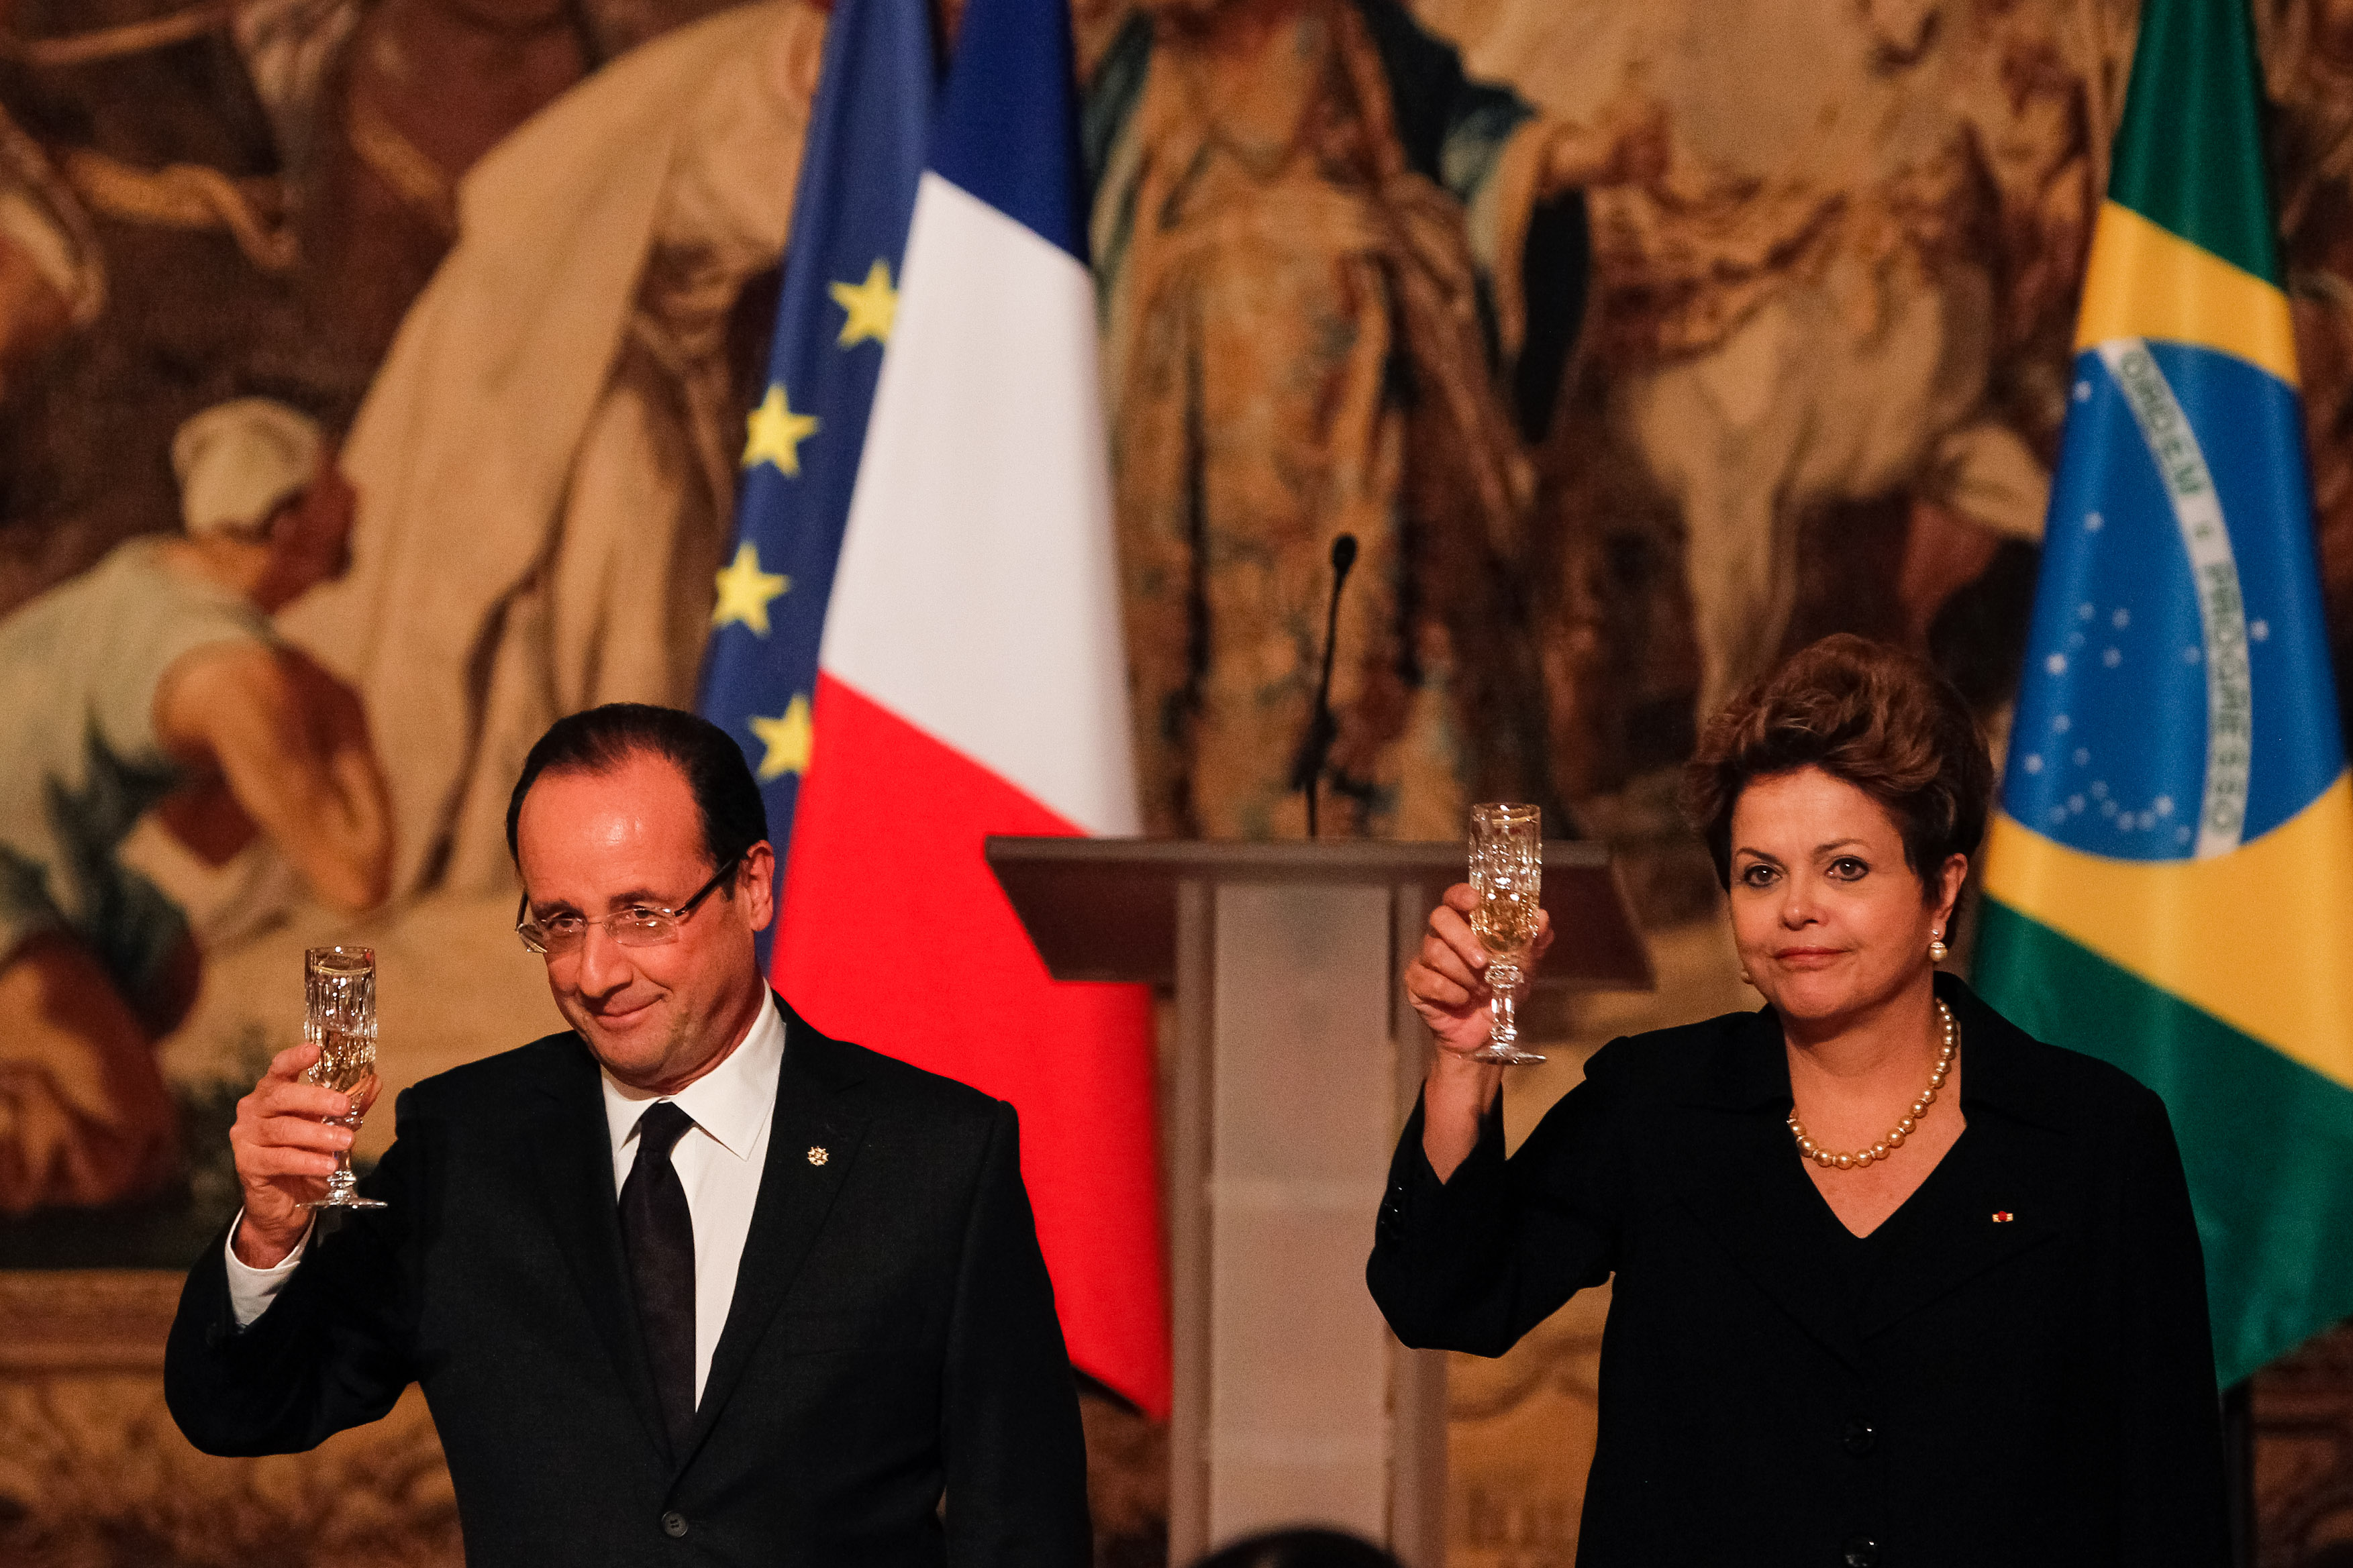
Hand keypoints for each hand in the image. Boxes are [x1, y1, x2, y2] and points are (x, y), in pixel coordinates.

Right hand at [227, 1042, 377, 1266]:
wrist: (285, 1202)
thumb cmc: (306, 1155)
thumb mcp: (330, 1127)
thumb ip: (349, 1105)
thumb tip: (373, 1082)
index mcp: (273, 1093)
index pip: (279, 1069)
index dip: (295, 1058)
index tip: (315, 1051)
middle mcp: (254, 1109)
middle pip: (281, 1097)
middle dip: (315, 1099)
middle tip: (343, 1106)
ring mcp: (246, 1136)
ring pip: (283, 1130)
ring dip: (317, 1135)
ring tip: (346, 1142)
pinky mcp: (248, 1163)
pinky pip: (279, 1159)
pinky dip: (306, 1162)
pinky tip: (328, 1166)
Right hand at [1404, 883, 1554, 1059]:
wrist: (1485, 1033)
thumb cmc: (1501, 992)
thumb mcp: (1524, 967)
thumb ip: (1534, 942)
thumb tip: (1542, 917)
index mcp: (1465, 924)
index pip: (1455, 897)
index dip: (1462, 895)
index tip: (1475, 902)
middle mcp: (1441, 936)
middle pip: (1440, 918)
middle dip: (1463, 939)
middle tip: (1483, 962)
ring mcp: (1425, 958)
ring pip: (1435, 952)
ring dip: (1463, 974)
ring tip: (1478, 989)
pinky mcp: (1416, 982)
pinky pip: (1429, 980)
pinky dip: (1451, 993)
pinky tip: (1463, 1000)